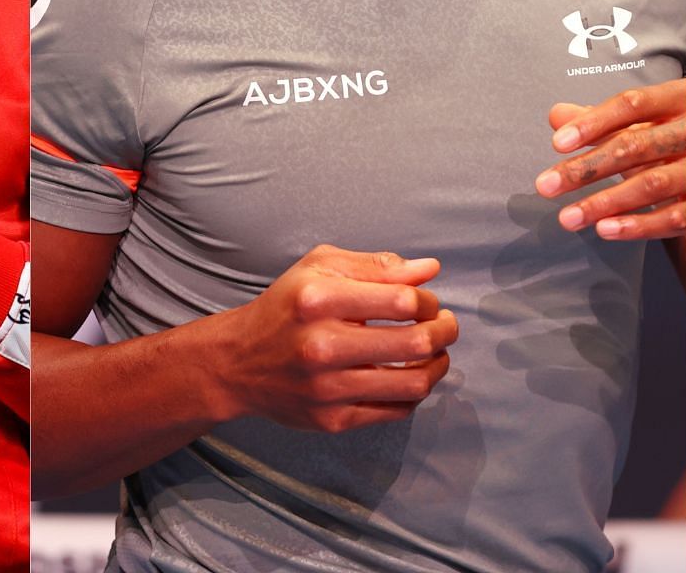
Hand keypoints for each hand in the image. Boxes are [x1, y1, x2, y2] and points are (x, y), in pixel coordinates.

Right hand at [216, 245, 458, 432]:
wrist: (238, 363)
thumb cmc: (286, 307)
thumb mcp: (320, 267)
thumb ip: (376, 266)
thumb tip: (429, 270)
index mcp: (319, 299)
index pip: (403, 300)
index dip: (429, 300)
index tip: (428, 302)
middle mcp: (322, 346)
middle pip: (415, 342)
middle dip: (445, 331)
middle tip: (446, 325)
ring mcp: (327, 388)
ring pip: (413, 384)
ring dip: (438, 366)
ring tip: (436, 353)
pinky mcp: (331, 419)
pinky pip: (395, 411)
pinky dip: (414, 393)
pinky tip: (411, 377)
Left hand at [535, 78, 685, 240]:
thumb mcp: (652, 116)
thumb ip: (602, 118)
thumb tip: (557, 116)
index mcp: (680, 97)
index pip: (633, 105)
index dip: (593, 122)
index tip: (557, 143)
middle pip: (636, 145)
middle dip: (587, 167)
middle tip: (546, 185)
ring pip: (652, 184)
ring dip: (605, 202)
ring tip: (568, 217)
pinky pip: (675, 217)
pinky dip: (639, 225)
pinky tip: (605, 229)